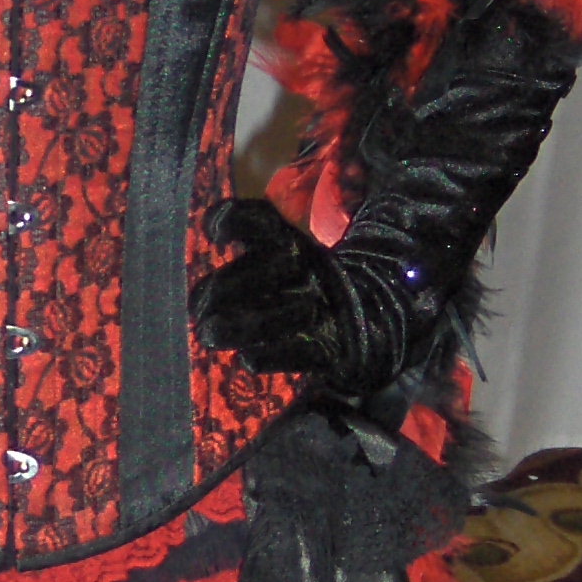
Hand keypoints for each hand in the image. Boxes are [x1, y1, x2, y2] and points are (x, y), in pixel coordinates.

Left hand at [191, 196, 438, 407]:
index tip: (213, 233)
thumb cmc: (314, 286)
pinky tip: (247, 360)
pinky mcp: (332, 346)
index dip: (233, 220)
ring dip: (234, 327)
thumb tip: (205, 241)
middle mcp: (309, 269)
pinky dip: (268, 357)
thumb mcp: (289, 258)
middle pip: (263, 269)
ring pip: (274, 314)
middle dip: (221, 289)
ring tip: (208, 335)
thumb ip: (254, 249)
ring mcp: (323, 308)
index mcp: (294, 242)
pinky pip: (297, 352)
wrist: (384, 315)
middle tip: (197, 309)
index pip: (260, 220)